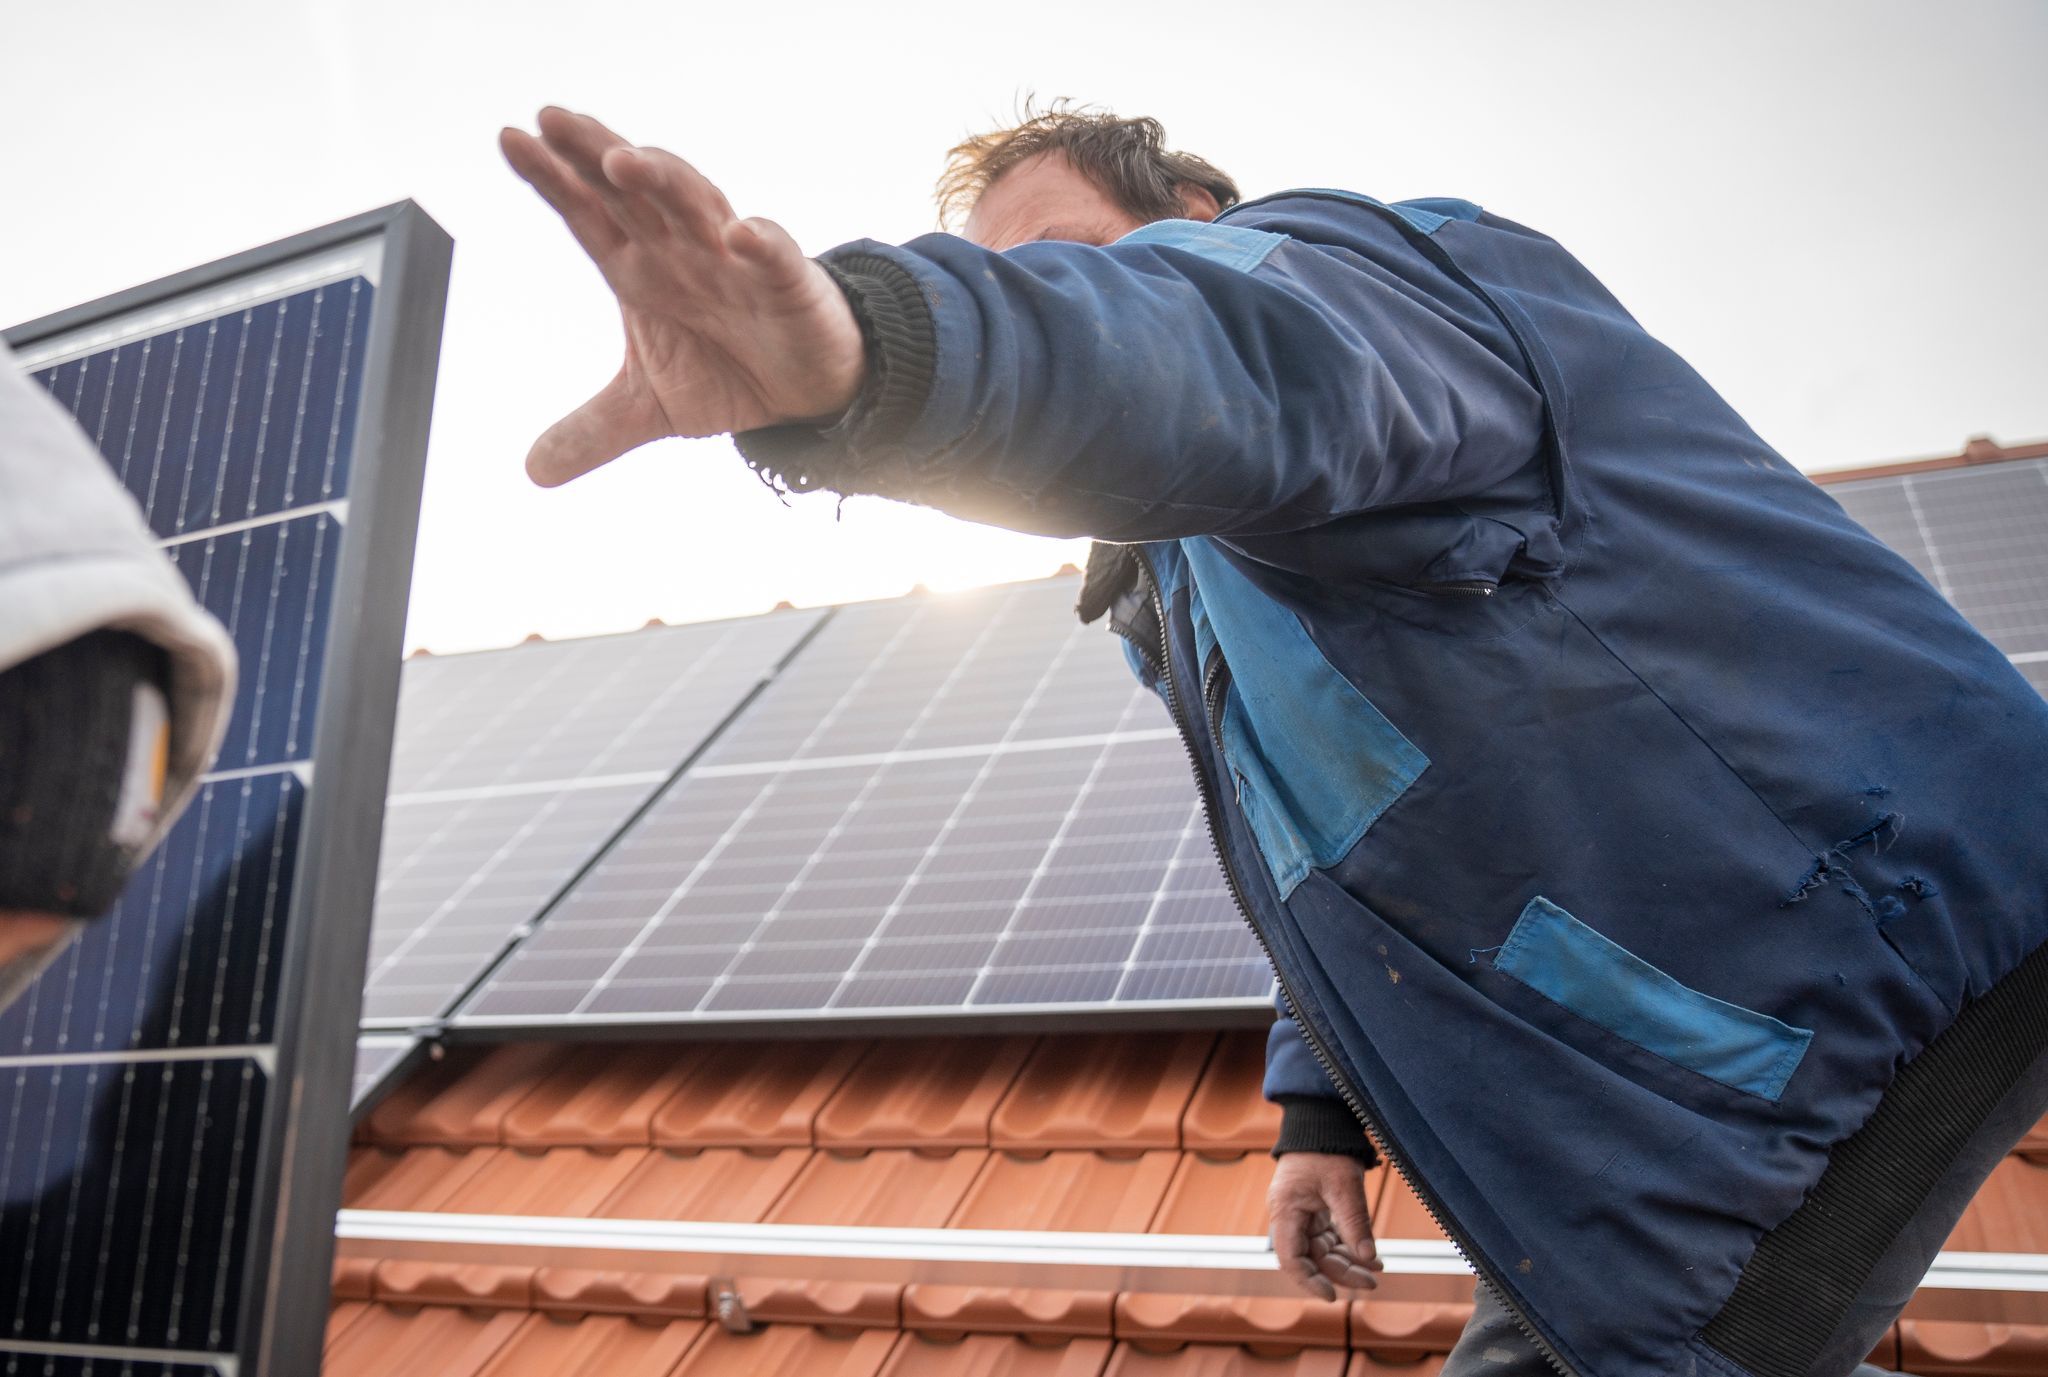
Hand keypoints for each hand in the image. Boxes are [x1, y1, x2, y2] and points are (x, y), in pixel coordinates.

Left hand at [500, 107, 867, 486]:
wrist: (807, 391)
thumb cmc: (728, 372)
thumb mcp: (650, 409)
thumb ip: (592, 430)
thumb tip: (532, 471)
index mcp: (639, 269)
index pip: (587, 213)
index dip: (551, 178)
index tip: (511, 140)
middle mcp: (680, 249)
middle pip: (632, 191)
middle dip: (594, 153)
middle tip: (553, 122)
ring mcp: (733, 259)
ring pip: (696, 204)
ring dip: (663, 179)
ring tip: (624, 162)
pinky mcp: (788, 282)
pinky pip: (775, 255)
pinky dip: (761, 243)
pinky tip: (741, 235)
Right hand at [1267, 1150, 1383, 1300]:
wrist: (1321, 1119)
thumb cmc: (1327, 1148)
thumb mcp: (1343, 1186)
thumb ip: (1354, 1223)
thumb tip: (1368, 1258)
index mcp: (1286, 1210)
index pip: (1291, 1258)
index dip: (1310, 1281)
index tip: (1333, 1296)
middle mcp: (1289, 1215)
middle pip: (1312, 1257)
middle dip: (1341, 1272)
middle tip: (1372, 1282)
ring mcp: (1301, 1212)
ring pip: (1322, 1249)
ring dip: (1347, 1261)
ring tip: (1376, 1270)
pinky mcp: (1313, 1208)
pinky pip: (1329, 1236)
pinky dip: (1348, 1246)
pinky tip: (1370, 1256)